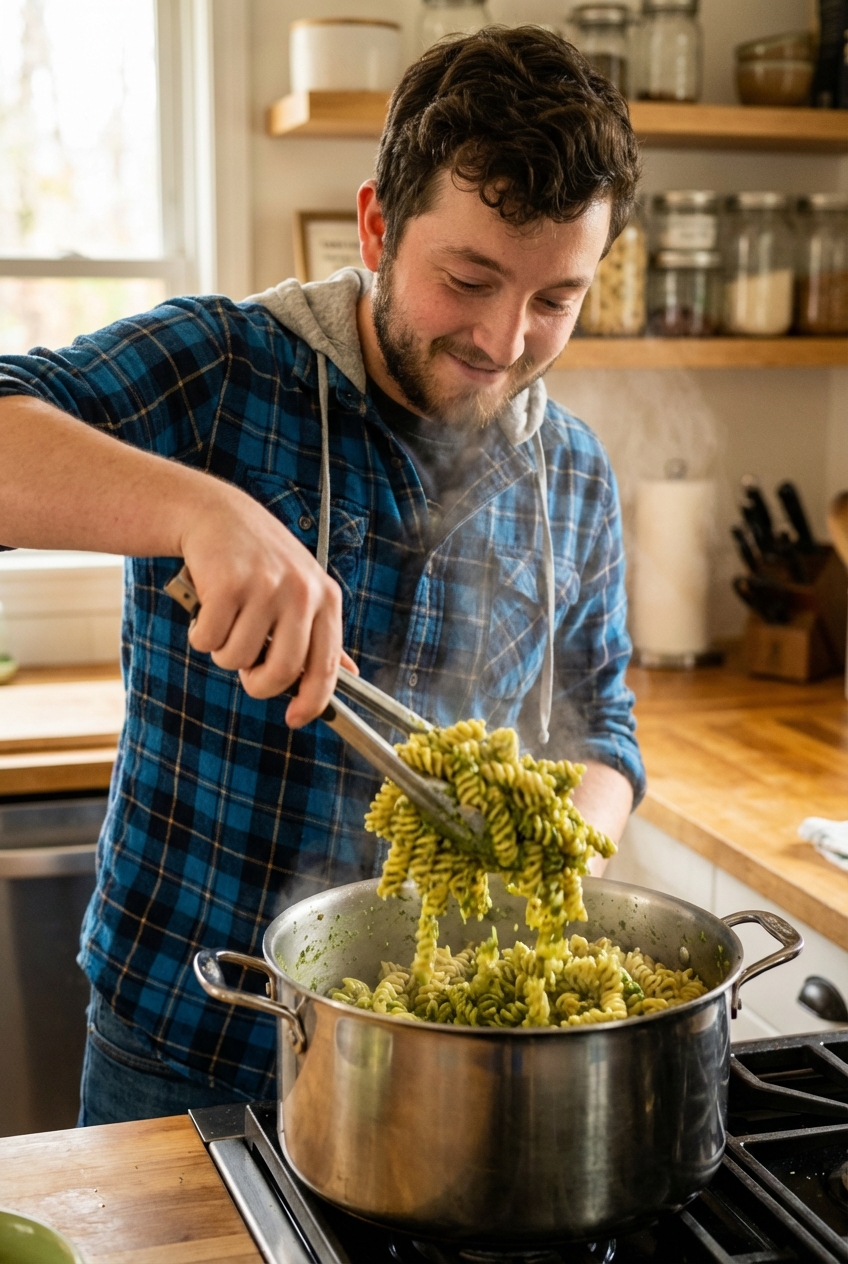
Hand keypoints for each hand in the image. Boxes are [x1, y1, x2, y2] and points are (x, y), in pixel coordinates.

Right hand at [180, 480, 351, 726]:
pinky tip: (206, 608)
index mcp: (326, 598)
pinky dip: (200, 634)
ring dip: (223, 651)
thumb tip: (348, 674)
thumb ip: (322, 633)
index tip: (295, 719)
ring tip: (226, 620)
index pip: (326, 667)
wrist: (217, 515)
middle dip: (258, 684)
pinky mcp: (228, 584)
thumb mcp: (303, 589)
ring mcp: (265, 587)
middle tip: (247, 670)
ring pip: (238, 659)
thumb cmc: (260, 561)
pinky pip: (208, 640)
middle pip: (282, 672)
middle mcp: (301, 592)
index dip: (311, 702)